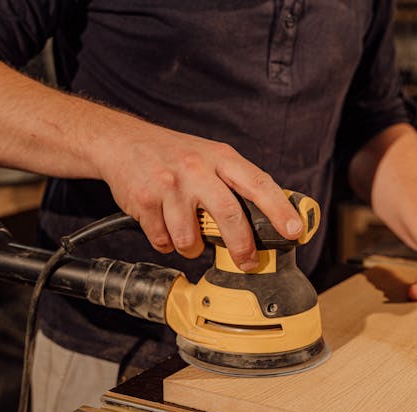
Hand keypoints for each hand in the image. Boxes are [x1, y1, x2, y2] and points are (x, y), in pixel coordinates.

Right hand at [97, 120, 302, 269]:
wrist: (122, 143)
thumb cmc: (173, 154)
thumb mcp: (210, 155)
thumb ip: (236, 181)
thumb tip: (270, 215)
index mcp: (220, 157)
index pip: (258, 183)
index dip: (279, 210)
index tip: (294, 231)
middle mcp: (196, 169)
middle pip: (229, 215)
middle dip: (241, 246)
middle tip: (247, 262)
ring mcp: (169, 185)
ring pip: (190, 238)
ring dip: (192, 248)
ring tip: (189, 238)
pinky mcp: (144, 201)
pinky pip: (163, 241)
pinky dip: (166, 243)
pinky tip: (165, 227)